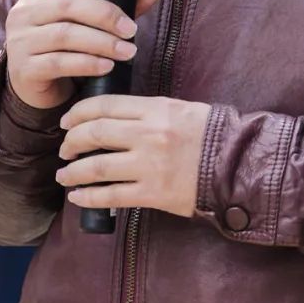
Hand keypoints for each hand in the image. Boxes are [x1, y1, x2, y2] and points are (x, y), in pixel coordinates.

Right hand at [5, 0, 162, 110]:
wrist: (32, 85)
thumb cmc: (62, 46)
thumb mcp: (85, 23)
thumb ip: (118, 5)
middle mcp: (25, 12)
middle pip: (67, 4)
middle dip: (105, 15)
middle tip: (131, 30)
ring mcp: (20, 41)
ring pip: (65, 35)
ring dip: (102, 43)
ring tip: (128, 52)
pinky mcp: (24, 69)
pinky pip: (59, 63)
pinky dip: (88, 64)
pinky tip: (107, 67)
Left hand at [56, 95, 211, 217]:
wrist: (239, 167)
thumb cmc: (212, 137)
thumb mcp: (181, 110)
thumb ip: (149, 111)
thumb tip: (114, 116)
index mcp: (156, 108)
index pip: (104, 105)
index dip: (78, 113)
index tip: (67, 121)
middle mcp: (149, 134)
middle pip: (94, 133)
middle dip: (71, 142)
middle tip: (65, 149)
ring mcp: (150, 165)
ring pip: (96, 166)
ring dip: (73, 172)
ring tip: (64, 175)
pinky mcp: (153, 193)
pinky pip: (111, 195)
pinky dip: (88, 197)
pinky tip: (78, 197)